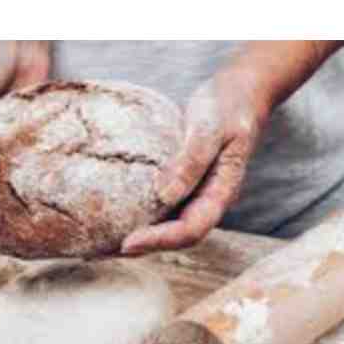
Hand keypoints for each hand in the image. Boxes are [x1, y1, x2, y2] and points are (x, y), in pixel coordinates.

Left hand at [122, 70, 270, 253]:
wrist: (239, 92)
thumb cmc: (227, 107)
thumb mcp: (210, 128)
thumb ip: (191, 161)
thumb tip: (164, 195)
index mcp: (221, 193)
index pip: (191, 230)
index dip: (160, 240)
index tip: (127, 243)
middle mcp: (208, 200)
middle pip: (177, 237)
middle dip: (145, 247)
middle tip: (105, 251)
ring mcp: (196, 194)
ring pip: (169, 225)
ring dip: (141, 235)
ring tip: (104, 241)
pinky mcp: (183, 183)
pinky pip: (162, 205)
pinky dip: (141, 213)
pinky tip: (116, 212)